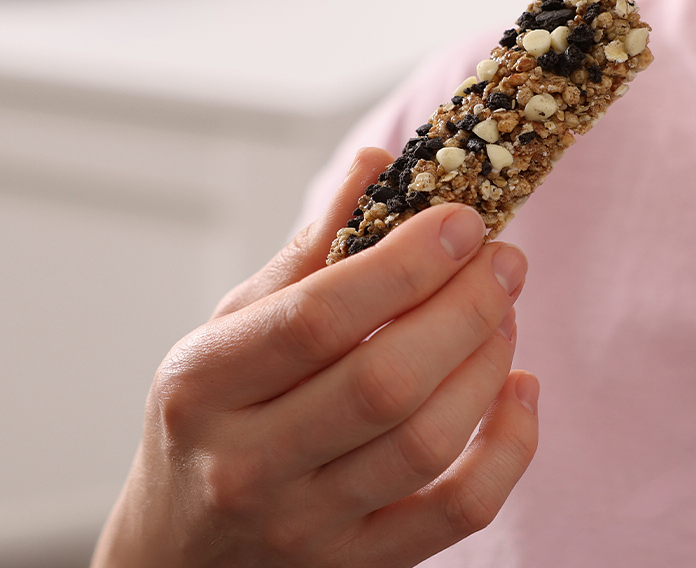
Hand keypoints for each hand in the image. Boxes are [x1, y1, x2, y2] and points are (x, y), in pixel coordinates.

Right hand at [93, 147, 538, 566]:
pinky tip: (520, 389)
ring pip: (426, 444)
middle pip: (384, 382)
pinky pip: (460, 511)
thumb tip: (377, 166)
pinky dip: (511, 447)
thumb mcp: (228, 331)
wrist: (174, 554)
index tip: (462, 220)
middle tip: (504, 259)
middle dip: (464, 308)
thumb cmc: (211, 421)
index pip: (317, 317)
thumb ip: (306, 255)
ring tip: (506, 312)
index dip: (405, 263)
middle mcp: (248, 464)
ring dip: (488, 364)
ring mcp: (306, 528)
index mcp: (204, 386)